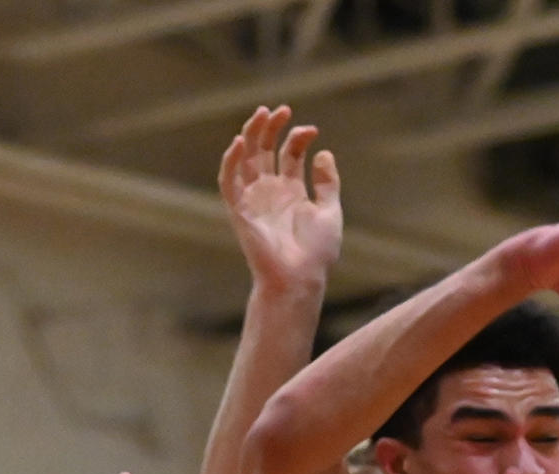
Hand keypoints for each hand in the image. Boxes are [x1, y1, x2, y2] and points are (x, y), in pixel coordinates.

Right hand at [221, 106, 341, 292]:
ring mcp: (253, 199)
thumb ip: (327, 183)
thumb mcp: (330, 211)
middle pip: (264, 149)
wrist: (300, 278)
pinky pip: (229, 181)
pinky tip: (241, 142)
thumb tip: (323, 153)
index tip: (312, 131)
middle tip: (282, 110)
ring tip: (262, 114)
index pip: (289, 153)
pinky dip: (231, 161)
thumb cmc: (316, 252)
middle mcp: (269, 191)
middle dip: (271, 127)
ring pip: (245, 158)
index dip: (298, 137)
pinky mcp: (239, 210)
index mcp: (290, 190)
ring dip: (251, 134)